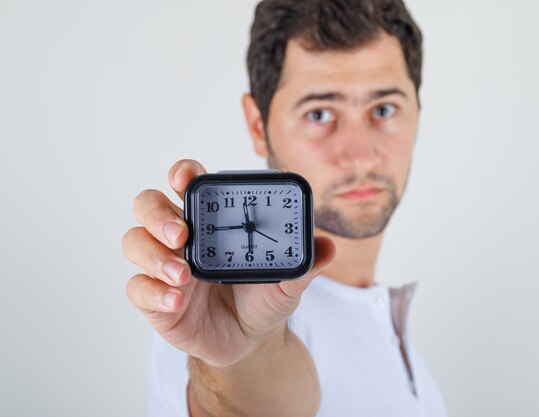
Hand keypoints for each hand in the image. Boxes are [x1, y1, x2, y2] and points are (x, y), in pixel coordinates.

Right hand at [122, 159, 334, 366]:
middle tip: (182, 234)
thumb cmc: (264, 298)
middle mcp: (183, 236)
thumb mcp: (288, 279)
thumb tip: (327, 246)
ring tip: (183, 275)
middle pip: (149, 205)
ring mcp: (165, 265)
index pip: (188, 183)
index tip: (187, 177)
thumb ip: (305, 261)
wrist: (252, 341)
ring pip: (135, 242)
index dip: (182, 173)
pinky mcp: (156, 298)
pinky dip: (153, 291)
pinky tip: (177, 300)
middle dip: (158, 213)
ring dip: (154, 254)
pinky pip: (137, 288)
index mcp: (211, 219)